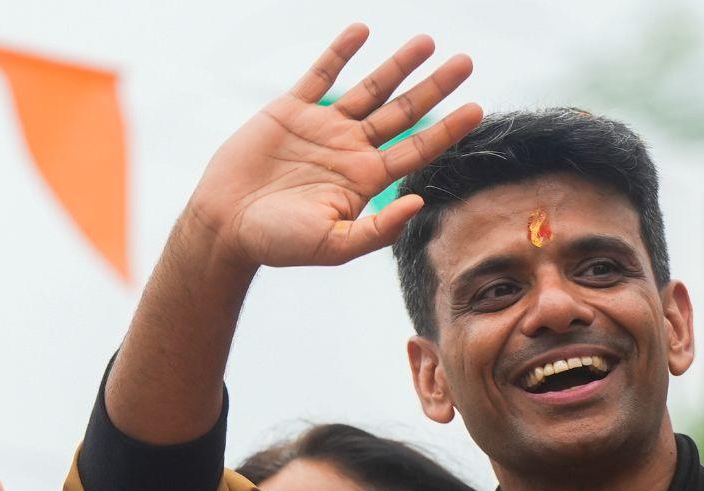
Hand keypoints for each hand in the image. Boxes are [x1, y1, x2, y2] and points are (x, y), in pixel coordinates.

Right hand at [185, 24, 482, 270]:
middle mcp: (353, 149)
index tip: (477, 109)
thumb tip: (418, 202)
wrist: (226, 225)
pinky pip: (320, 74)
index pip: (418, 149)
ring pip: (370, 88)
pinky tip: (362, 31)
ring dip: (399, 64)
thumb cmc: (279, 243)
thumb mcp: (334, 245)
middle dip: (435, 87)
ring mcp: (324, 128)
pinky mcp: (290, 111)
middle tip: (466, 62)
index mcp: (367, 179)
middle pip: (405, 111)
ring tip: (428, 41)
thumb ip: (377, 230)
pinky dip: (340, 52)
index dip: (448, 129)